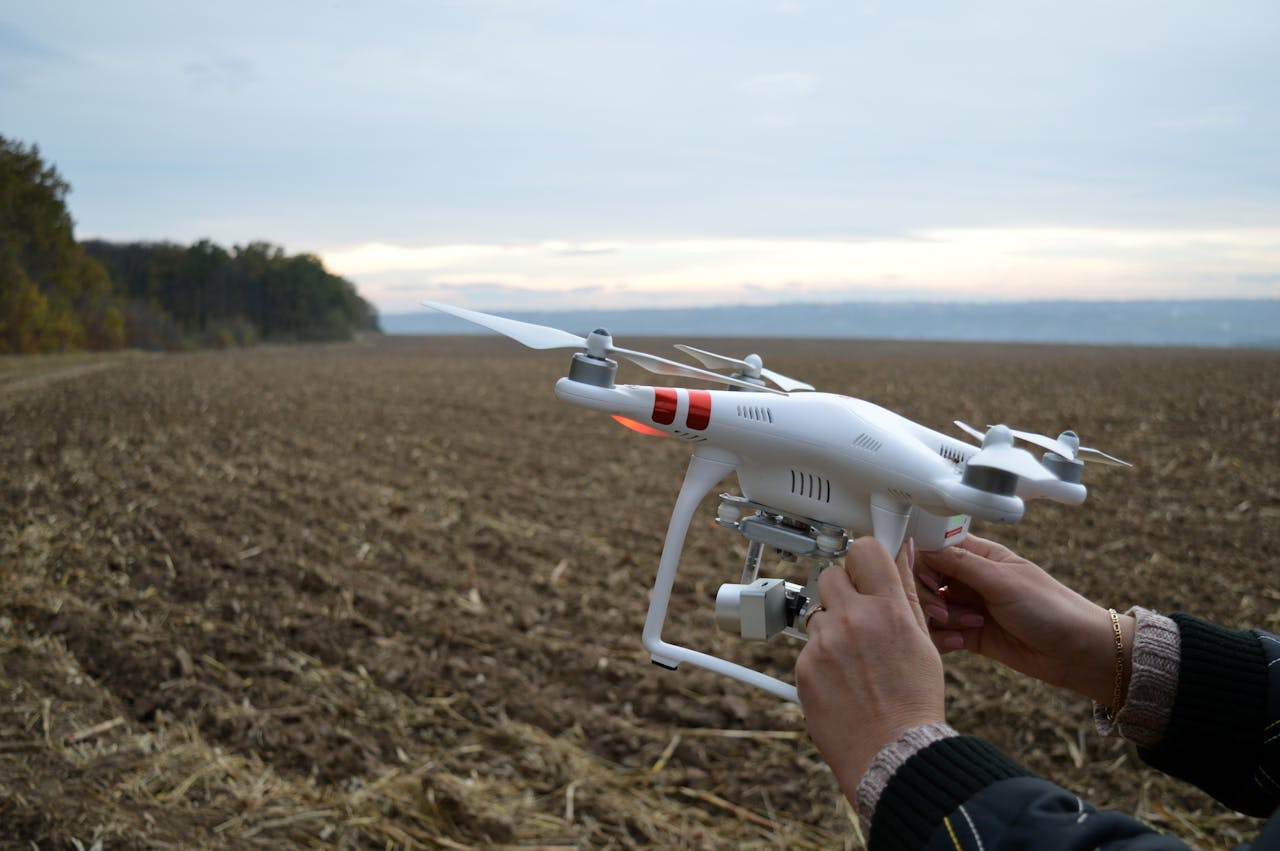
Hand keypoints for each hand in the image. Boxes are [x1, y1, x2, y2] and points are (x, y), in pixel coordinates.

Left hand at [795, 538, 944, 800]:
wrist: (892, 754)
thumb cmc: (913, 703)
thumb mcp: (924, 642)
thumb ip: (907, 594)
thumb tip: (903, 554)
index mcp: (888, 610)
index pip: (865, 550)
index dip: (866, 559)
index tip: (867, 570)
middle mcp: (852, 619)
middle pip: (831, 574)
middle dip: (844, 590)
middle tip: (860, 617)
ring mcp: (824, 642)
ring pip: (818, 612)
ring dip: (831, 626)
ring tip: (855, 658)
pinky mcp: (803, 666)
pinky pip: (808, 645)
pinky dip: (821, 656)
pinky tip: (842, 679)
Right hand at [916, 534, 1132, 706]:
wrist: (1078, 653)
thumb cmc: (1051, 608)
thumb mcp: (1002, 580)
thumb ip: (960, 563)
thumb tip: (922, 546)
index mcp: (981, 557)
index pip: (936, 548)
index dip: (924, 562)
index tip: (928, 579)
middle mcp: (971, 580)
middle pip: (927, 579)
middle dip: (929, 595)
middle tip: (943, 610)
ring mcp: (970, 608)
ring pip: (931, 608)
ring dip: (939, 619)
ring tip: (965, 627)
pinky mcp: (971, 635)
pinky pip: (941, 633)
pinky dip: (943, 638)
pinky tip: (961, 643)